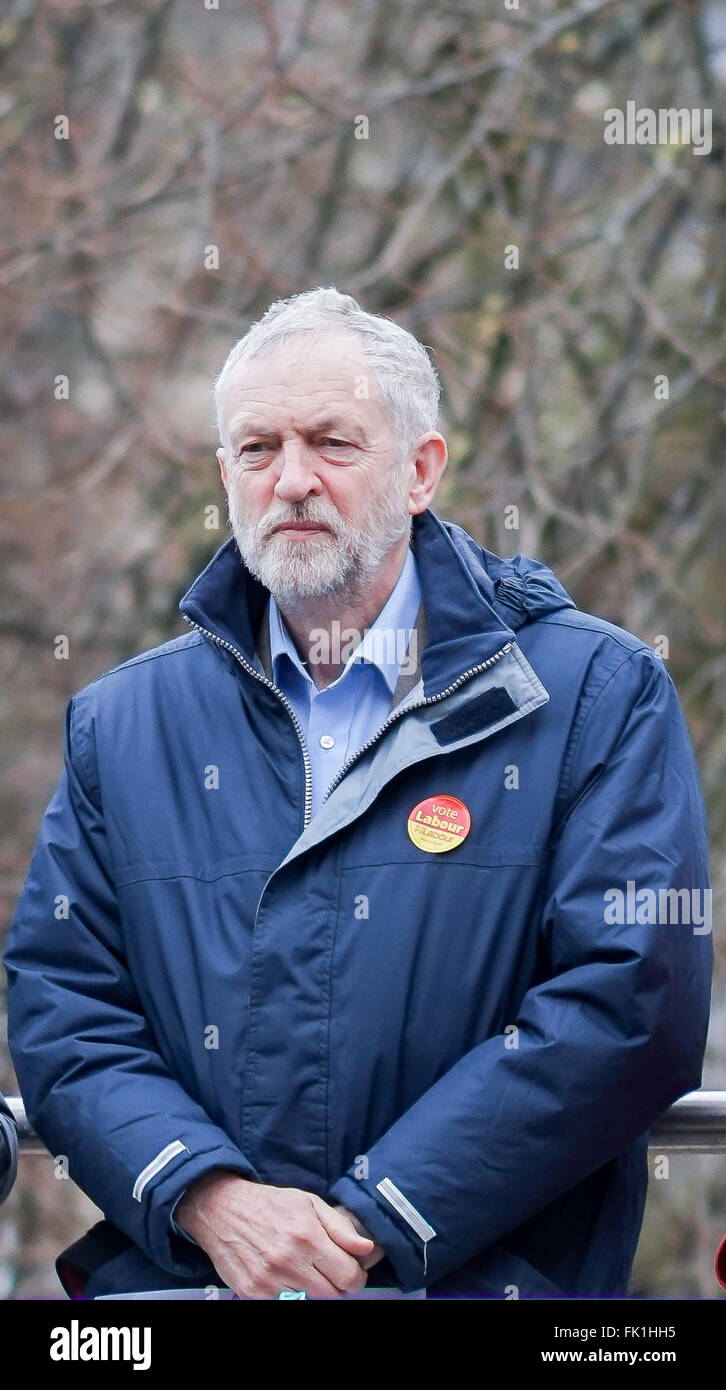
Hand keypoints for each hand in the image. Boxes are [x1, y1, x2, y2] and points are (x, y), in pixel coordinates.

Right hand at [175, 1170, 376, 1298]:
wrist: (222, 1210)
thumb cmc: (270, 1204)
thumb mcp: (309, 1203)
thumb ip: (340, 1228)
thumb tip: (366, 1249)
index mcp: (307, 1236)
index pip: (349, 1277)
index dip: (356, 1277)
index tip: (351, 1270)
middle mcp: (289, 1261)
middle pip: (333, 1296)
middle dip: (338, 1286)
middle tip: (330, 1271)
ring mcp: (269, 1281)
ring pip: (311, 1303)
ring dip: (315, 1291)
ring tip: (307, 1271)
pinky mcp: (252, 1293)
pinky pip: (285, 1304)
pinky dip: (291, 1294)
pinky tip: (286, 1276)